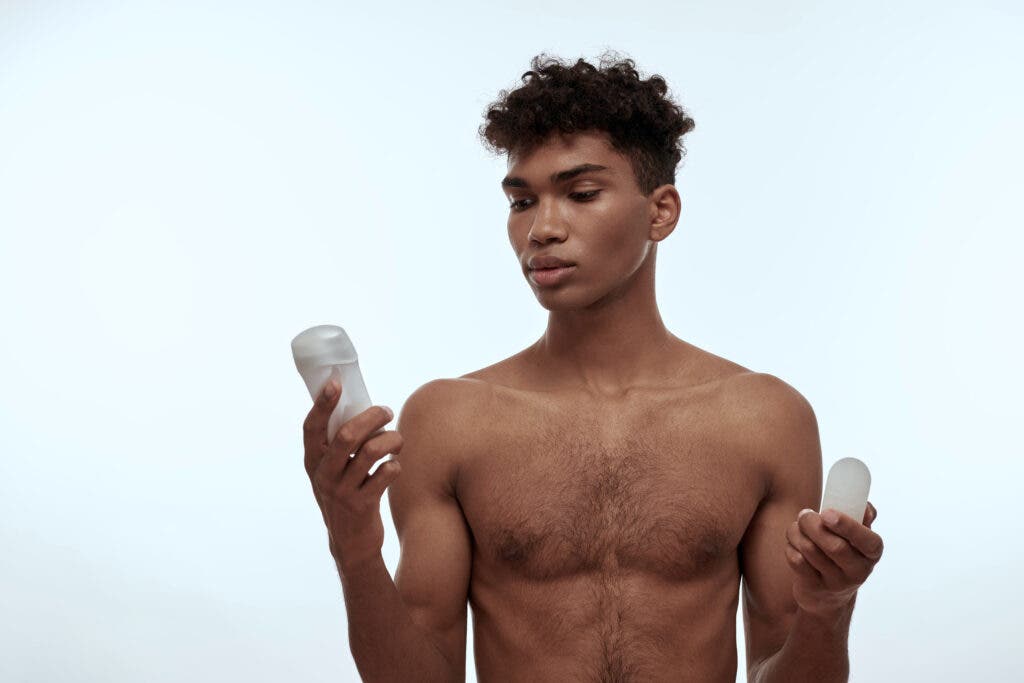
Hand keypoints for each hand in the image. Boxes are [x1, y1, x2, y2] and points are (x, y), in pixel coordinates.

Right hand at [302, 374, 403, 570]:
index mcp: (313, 462)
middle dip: (372, 417)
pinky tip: (394, 467)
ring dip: (391, 439)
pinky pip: (386, 474)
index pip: (312, 427)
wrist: (351, 544)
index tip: (335, 383)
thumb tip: (364, 408)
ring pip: (371, 452)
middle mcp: (324, 475)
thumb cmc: (347, 496)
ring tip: (397, 440)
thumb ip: (340, 447)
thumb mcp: (333, 473)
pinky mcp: (362, 505)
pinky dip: (395, 465)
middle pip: (348, 435)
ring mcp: (341, 492)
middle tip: (387, 411)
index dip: (322, 404)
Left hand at [784, 501, 883, 616]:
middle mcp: (858, 571)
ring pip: (811, 551)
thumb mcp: (857, 537)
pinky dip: (790, 546)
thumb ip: (862, 517)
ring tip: (797, 526)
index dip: (847, 525)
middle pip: (834, 546)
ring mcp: (836, 583)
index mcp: (872, 553)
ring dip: (798, 532)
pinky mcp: (814, 588)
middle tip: (804, 514)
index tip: (826, 513)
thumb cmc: (844, 553)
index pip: (867, 541)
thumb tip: (865, 505)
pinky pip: (797, 561)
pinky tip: (793, 542)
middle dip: (813, 525)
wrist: (829, 595)